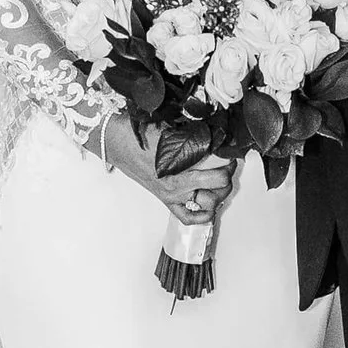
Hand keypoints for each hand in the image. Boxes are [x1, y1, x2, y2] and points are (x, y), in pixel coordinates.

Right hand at [104, 117, 236, 225]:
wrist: (116, 141)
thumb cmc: (139, 133)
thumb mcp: (171, 129)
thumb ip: (194, 135)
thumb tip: (216, 135)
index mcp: (179, 168)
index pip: (217, 174)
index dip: (229, 164)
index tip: (231, 154)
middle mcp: (177, 186)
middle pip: (217, 190)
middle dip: (227, 177)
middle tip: (229, 165)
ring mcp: (172, 196)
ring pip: (208, 205)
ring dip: (219, 194)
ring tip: (222, 181)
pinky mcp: (167, 201)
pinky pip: (188, 217)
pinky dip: (203, 216)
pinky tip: (210, 206)